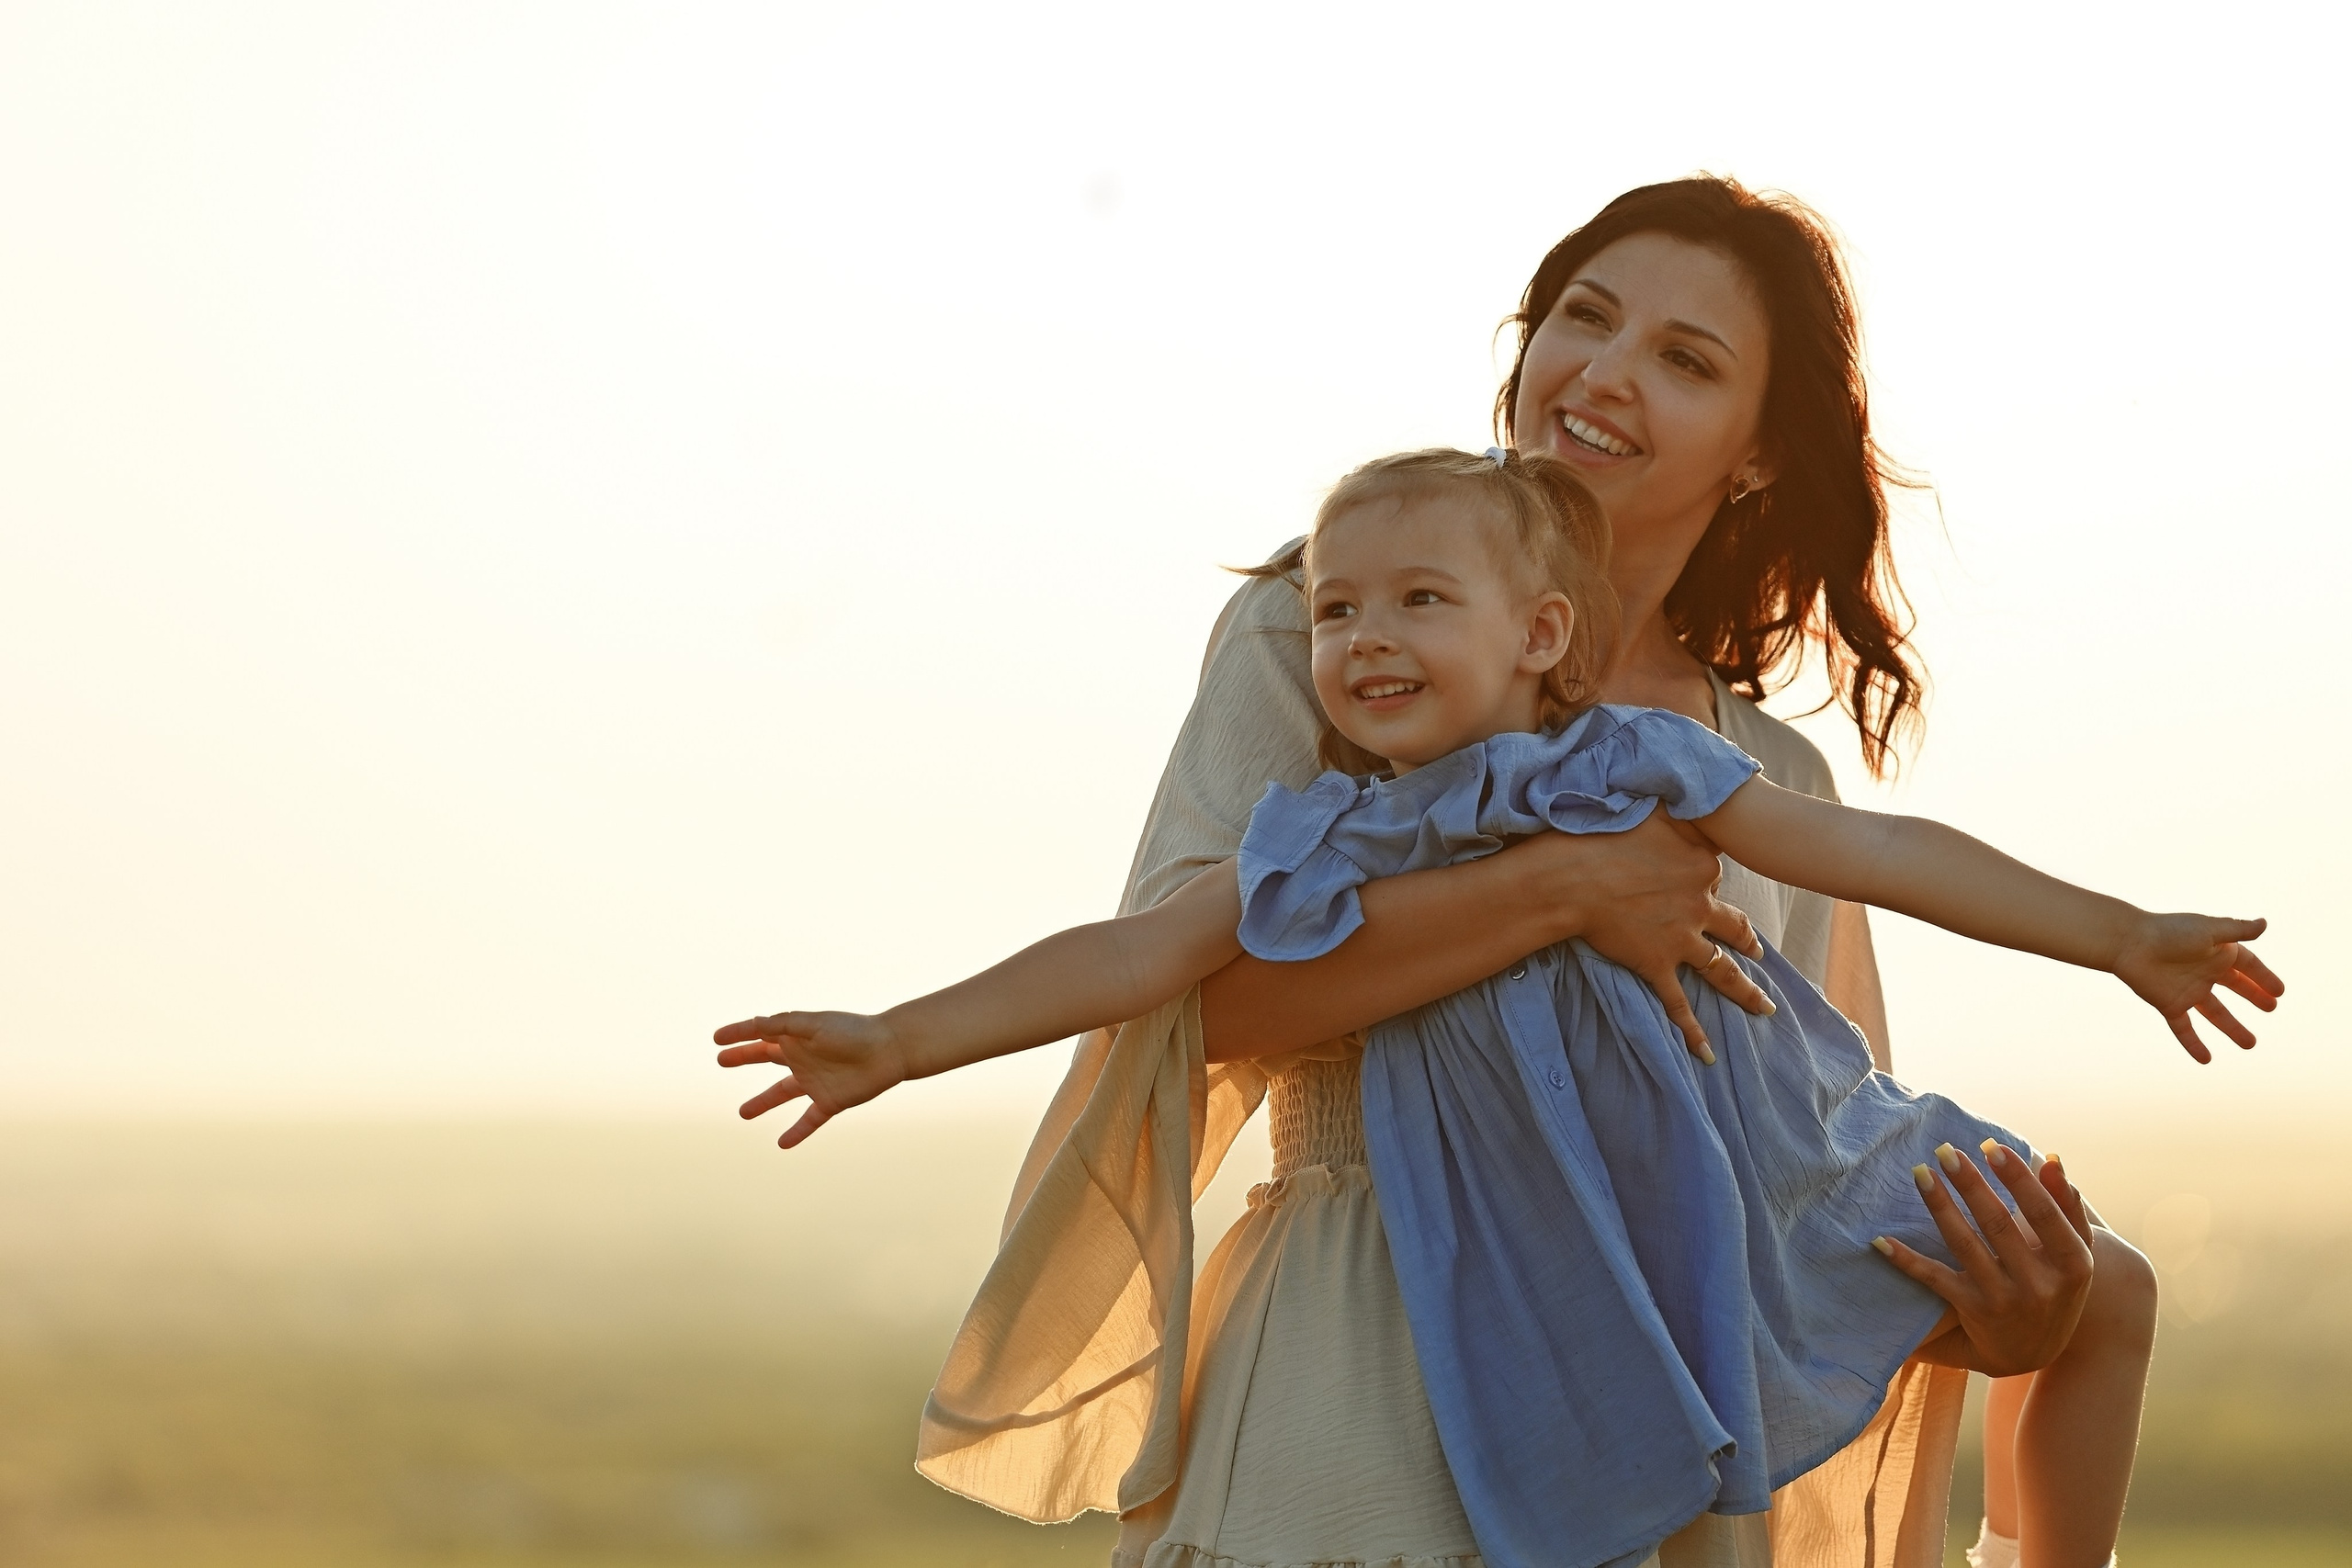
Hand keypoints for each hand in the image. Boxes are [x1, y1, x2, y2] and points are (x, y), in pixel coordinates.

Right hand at [713, 1010, 911, 1147]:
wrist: (890, 1051)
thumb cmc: (854, 1032)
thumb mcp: (815, 1025)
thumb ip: (784, 1024)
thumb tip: (755, 1023)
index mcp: (798, 1036)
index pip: (761, 1034)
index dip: (738, 1034)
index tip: (717, 1038)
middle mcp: (804, 1057)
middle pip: (766, 1058)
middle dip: (744, 1057)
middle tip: (721, 1060)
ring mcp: (815, 1080)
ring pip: (782, 1093)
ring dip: (762, 1103)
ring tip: (742, 1113)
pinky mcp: (830, 1101)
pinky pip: (809, 1120)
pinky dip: (796, 1132)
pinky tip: (782, 1144)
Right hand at [1511, 810, 1769, 1058]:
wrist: (1571, 876)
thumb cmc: (1599, 835)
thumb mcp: (1646, 808)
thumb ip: (1673, 805)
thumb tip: (1688, 789)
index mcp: (1700, 863)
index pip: (1714, 870)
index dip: (1709, 875)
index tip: (1710, 878)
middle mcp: (1699, 903)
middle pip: (1734, 925)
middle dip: (1748, 939)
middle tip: (1759, 949)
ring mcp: (1682, 938)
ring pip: (1722, 969)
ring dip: (1744, 989)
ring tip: (1764, 1005)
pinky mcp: (1657, 965)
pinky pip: (1679, 1004)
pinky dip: (1692, 1031)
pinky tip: (1706, 1054)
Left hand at [1874, 1141, 2093, 1375]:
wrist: (2034, 1354)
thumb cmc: (2055, 1287)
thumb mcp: (2074, 1253)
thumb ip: (2067, 1207)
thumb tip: (2053, 1160)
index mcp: (2072, 1264)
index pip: (2044, 1214)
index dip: (2019, 1180)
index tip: (1991, 1147)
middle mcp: (2039, 1285)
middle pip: (1998, 1225)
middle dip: (1970, 1185)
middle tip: (1945, 1150)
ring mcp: (2003, 1300)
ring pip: (1965, 1246)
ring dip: (1940, 1206)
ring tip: (1921, 1172)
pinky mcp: (1971, 1311)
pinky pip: (1934, 1279)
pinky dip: (1906, 1260)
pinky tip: (1880, 1240)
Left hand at [2111, 913, 2282, 1062]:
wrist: (2129, 944)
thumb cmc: (2169, 932)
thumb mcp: (2209, 930)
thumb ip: (2237, 930)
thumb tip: (2265, 924)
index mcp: (2216, 951)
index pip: (2247, 965)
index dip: (2263, 977)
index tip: (2280, 991)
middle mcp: (2204, 970)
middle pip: (2234, 987)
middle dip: (2253, 996)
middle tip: (2271, 1008)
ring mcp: (2188, 990)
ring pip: (2215, 1013)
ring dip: (2232, 1028)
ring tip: (2250, 1044)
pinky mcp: (2170, 1004)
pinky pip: (2184, 1029)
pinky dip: (2193, 1044)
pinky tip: (2206, 1059)